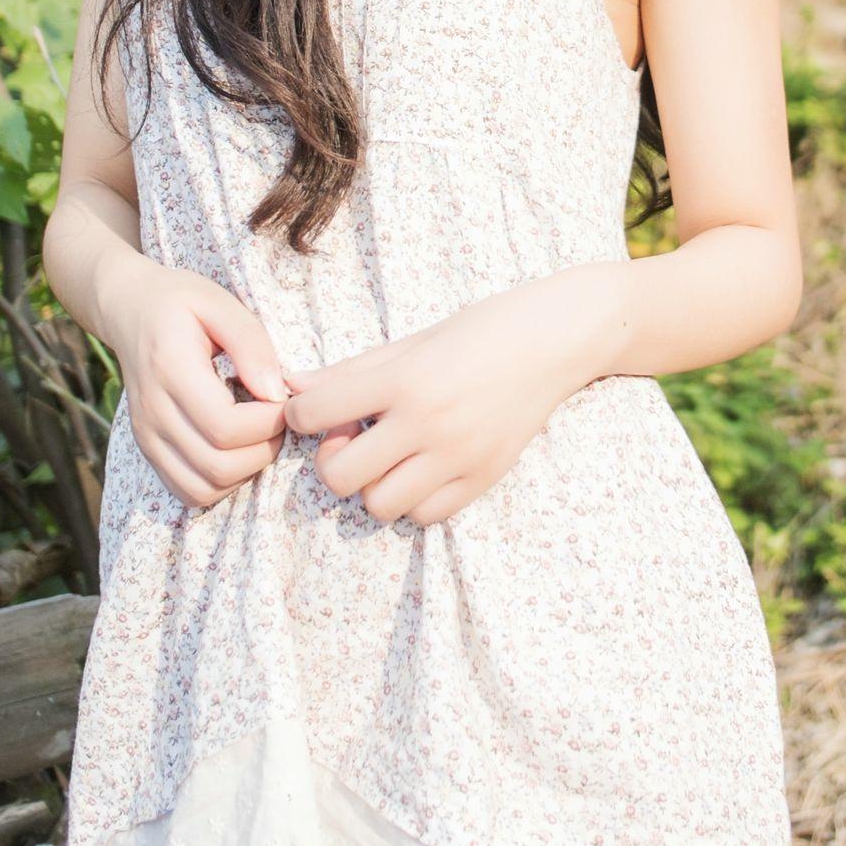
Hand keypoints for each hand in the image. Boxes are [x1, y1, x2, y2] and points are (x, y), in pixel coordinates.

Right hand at [108, 258, 290, 510]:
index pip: (225, 427)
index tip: (285, 399)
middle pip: (218, 466)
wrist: (130, 310)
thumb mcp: (220, 302)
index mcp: (170, 371)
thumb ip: (251, 344)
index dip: (268, 423)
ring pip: (203, 489)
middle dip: (263, 450)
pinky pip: (189, 492)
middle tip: (277, 418)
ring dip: (245, 471)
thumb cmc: (181, 301)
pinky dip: (222, 483)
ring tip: (258, 433)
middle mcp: (152, 412)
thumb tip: (277, 393)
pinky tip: (236, 449)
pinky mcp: (149, 451)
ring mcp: (147, 437)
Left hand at [281, 276, 597, 524]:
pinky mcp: (483, 478)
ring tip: (389, 458)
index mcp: (403, 379)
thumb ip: (350, 370)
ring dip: (373, 484)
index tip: (312, 411)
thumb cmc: (479, 331)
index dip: (300, 415)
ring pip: (380, 504)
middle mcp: (427, 423)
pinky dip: (414, 499)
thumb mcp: (412, 340)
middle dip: (333, 459)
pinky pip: (427, 514)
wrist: (554, 341)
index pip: (315, 413)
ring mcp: (458, 456)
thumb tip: (292, 386)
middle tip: (352, 438)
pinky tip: (421, 470)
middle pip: (340, 476)